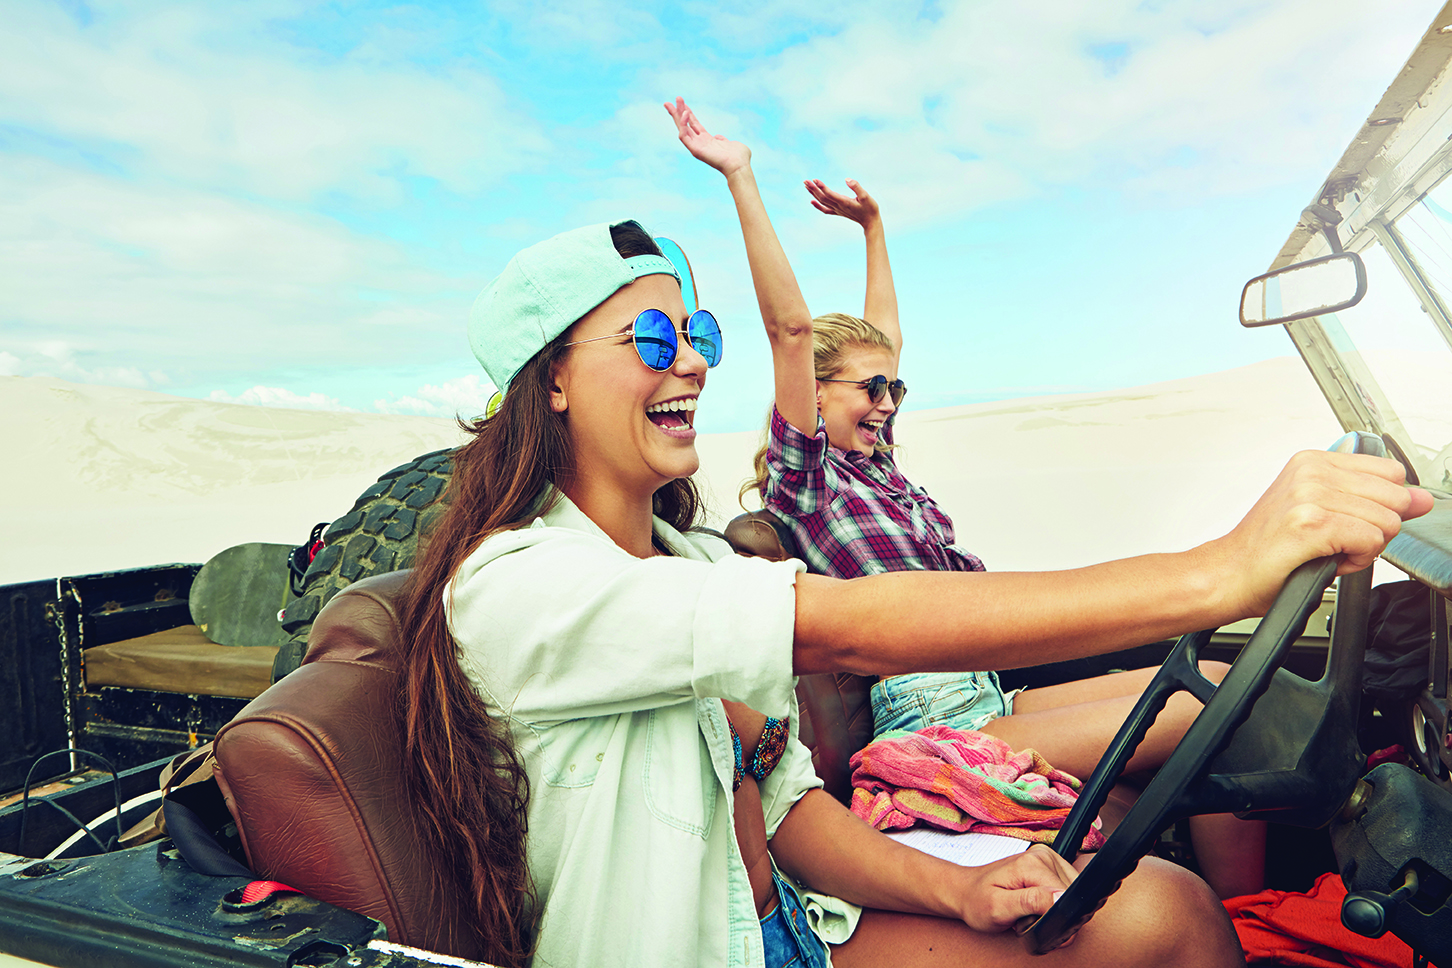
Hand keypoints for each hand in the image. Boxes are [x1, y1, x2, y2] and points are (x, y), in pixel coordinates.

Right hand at [665, 96, 750, 175]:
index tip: (682, 103)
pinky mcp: (694, 150)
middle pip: (684, 125)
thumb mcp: (732, 144)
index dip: (688, 114)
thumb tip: (719, 137)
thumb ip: (723, 140)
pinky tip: (686, 113)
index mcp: (707, 141)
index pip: (694, 125)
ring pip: (681, 129)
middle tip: (667, 102)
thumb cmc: (740, 157)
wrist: (739, 166)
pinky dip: (683, 124)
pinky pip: (683, 135)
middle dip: (677, 113)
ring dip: (677, 114)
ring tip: (677, 99)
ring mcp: (696, 147)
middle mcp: (699, 143)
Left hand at [805, 178, 880, 228]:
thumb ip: (857, 187)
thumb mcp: (866, 196)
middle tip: (805, 181)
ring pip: (822, 202)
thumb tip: (847, 179)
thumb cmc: (870, 208)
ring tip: (806, 185)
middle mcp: (838, 206)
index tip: (815, 179)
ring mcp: (837, 210)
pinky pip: (825, 209)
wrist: (871, 222)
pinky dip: (817, 205)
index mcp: (844, 202)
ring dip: (813, 194)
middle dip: (813, 189)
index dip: (821, 187)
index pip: (829, 194)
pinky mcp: (839, 212)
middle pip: (822, 197)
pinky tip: (812, 201)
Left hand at [956, 844, 1079, 936]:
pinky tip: (1032, 904)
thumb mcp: (999, 907)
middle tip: (1023, 915)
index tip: (1030, 921)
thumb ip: (1031, 902)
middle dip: (1050, 913)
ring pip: (1067, 895)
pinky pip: (1062, 891)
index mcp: (1032, 864)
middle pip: (1068, 895)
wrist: (966, 892)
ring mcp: (1046, 858)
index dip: (1052, 917)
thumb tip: (1061, 898)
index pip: (1064, 896)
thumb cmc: (977, 901)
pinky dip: (1050, 903)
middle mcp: (1043, 856)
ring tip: (1026, 910)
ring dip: (1050, 909)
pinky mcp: (1048, 866)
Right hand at [1211, 450, 1432, 615]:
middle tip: (1336, 540)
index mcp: (1312, 461)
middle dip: (1377, 528)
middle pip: (1395, 497)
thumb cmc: (1267, 549)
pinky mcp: (1311, 523)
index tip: (1351, 520)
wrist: (1228, 574)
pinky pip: (1370, 541)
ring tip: (1327, 552)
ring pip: (1386, 522)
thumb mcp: (1319, 511)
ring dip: (1365, 548)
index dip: (1382, 505)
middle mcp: (1311, 472)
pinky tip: (1327, 560)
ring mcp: (1310, 495)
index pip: (1391, 472)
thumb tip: (1422, 500)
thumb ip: (1373, 500)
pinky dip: (1357, 561)